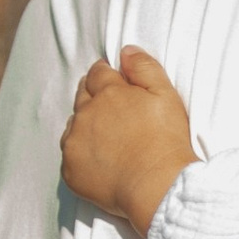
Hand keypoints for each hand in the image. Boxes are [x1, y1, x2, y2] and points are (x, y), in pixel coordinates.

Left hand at [61, 47, 197, 234]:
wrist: (158, 187)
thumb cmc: (167, 142)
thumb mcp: (166, 96)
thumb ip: (145, 68)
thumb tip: (126, 51)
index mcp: (109, 92)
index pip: (98, 73)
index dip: (106, 74)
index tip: (113, 81)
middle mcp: (86, 113)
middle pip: (82, 95)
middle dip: (94, 95)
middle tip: (112, 109)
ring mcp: (75, 141)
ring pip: (74, 124)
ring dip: (86, 124)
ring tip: (108, 137)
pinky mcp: (70, 168)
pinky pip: (70, 153)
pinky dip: (81, 152)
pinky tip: (100, 159)